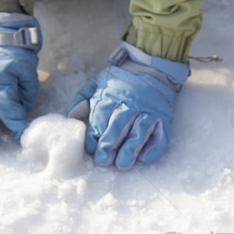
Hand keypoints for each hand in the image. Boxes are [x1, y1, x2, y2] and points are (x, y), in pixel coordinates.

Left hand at [66, 42, 188, 169]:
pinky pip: (159, 136)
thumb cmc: (121, 81)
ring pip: (139, 132)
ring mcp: (148, 111)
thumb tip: (71, 118)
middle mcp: (131, 103)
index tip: (92, 148)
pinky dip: (153, 148)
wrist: (152, 68)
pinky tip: (143, 158)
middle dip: (109, 144)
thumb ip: (83, 100)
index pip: (101, 116)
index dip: (95, 134)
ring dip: (130, 150)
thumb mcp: (98, 83)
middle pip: (119, 125)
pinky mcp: (163, 118)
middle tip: (104, 160)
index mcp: (112, 95)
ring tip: (122, 164)